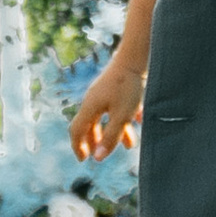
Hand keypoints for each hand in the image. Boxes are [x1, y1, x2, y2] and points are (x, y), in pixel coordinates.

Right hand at [70, 0, 155, 160]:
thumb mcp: (121, 116)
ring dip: (114, 131)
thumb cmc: (128, 87)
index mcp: (89, 107)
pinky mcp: (115, 87)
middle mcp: (93, 99)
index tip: (84, 159)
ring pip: (106, 116)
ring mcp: (103, 92)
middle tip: (99, 154)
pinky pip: (117, 106)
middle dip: (96, 140)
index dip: (78, 146)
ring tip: (127, 144)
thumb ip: (111, 137)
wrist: (136, 57)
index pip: (77, 130)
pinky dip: (125, 117)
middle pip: (89, 124)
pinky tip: (139, 122)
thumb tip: (98, 158)